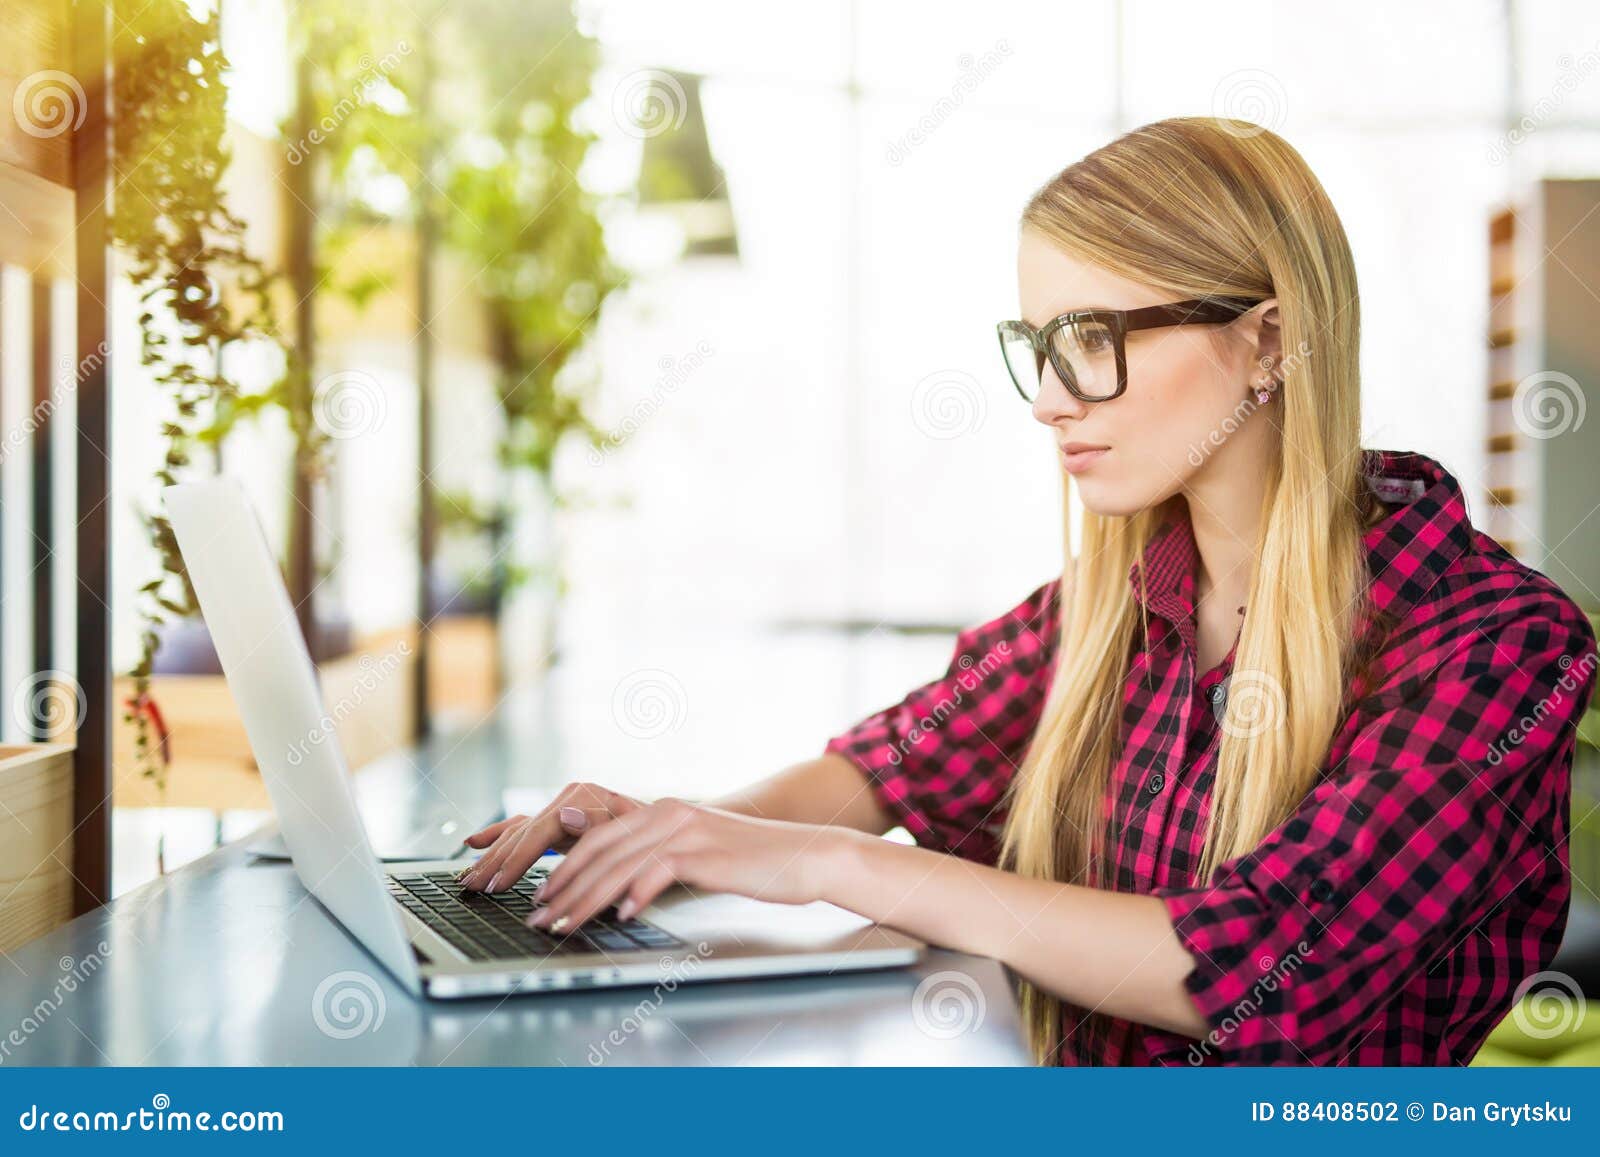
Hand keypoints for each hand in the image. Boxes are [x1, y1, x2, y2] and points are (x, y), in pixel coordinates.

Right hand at [458, 782, 643, 891]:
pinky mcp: (559, 818)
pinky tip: (472, 842)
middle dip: (497, 863)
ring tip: (467, 878)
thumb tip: (572, 822)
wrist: (676, 824)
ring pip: (518, 832)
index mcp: (588, 799)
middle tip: (474, 889)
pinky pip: (521, 826)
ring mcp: (563, 806)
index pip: (540, 831)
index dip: (518, 861)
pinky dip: (497, 835)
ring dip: (492, 857)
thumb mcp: (641, 839)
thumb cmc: (661, 837)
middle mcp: (572, 798)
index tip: (500, 886)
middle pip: (524, 833)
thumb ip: (607, 839)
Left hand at [528, 800, 845, 932]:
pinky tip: (622, 915)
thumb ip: (659, 863)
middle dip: (563, 887)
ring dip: (586, 898)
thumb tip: (619, 893)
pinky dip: (636, 892)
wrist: (808, 857)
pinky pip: (661, 869)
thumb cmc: (754, 864)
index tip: (541, 899)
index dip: (565, 869)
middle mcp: (669, 814)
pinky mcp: (708, 851)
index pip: (599, 839)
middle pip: (600, 850)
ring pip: (621, 863)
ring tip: (564, 924)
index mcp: (662, 812)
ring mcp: (688, 830)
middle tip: (538, 917)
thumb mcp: (699, 856)